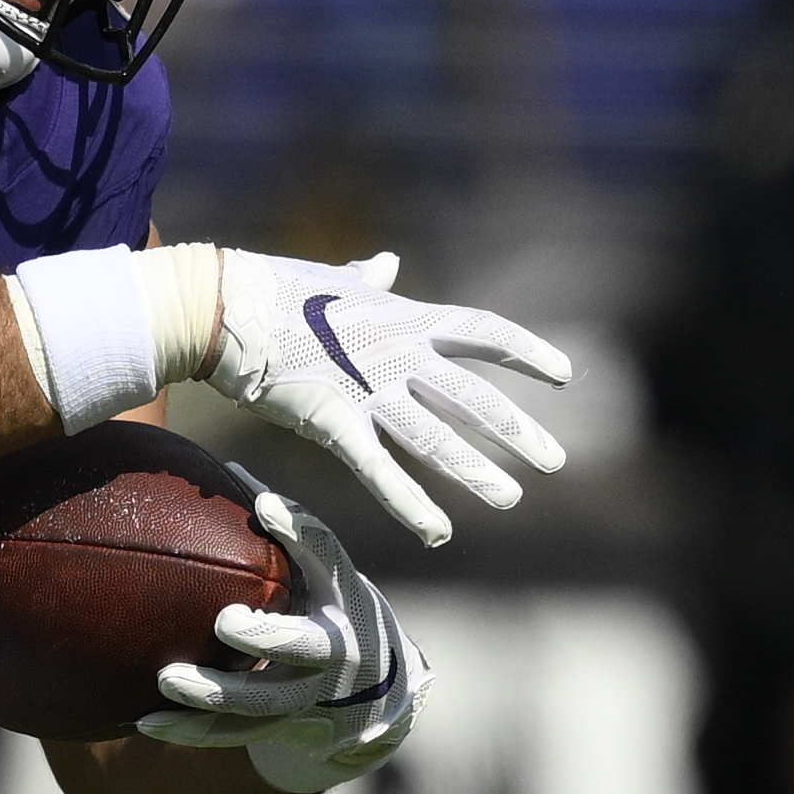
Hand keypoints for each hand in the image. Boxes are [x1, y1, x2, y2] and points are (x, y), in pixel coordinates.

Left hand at [138, 471, 421, 793]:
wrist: (376, 699)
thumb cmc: (330, 612)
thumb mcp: (323, 577)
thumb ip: (283, 537)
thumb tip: (224, 467)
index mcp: (345, 597)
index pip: (330, 556)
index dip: (301, 531)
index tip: (265, 504)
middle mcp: (340, 649)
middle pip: (307, 646)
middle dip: (266, 636)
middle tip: (224, 622)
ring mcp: (314, 697)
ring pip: (265, 701)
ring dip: (214, 692)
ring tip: (167, 678)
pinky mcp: (287, 729)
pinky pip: (234, 736)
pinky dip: (189, 731)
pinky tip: (145, 721)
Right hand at [204, 249, 571, 546]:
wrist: (228, 307)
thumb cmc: (276, 289)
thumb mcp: (336, 279)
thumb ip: (369, 279)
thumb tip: (386, 263)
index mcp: (406, 318)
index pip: (485, 333)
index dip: (527, 353)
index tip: (565, 375)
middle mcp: (399, 355)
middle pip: (473, 397)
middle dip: (516, 430)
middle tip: (553, 461)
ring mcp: (370, 389)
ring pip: (436, 437)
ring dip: (476, 471)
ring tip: (511, 498)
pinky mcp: (334, 420)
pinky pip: (378, 468)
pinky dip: (409, 502)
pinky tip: (437, 530)